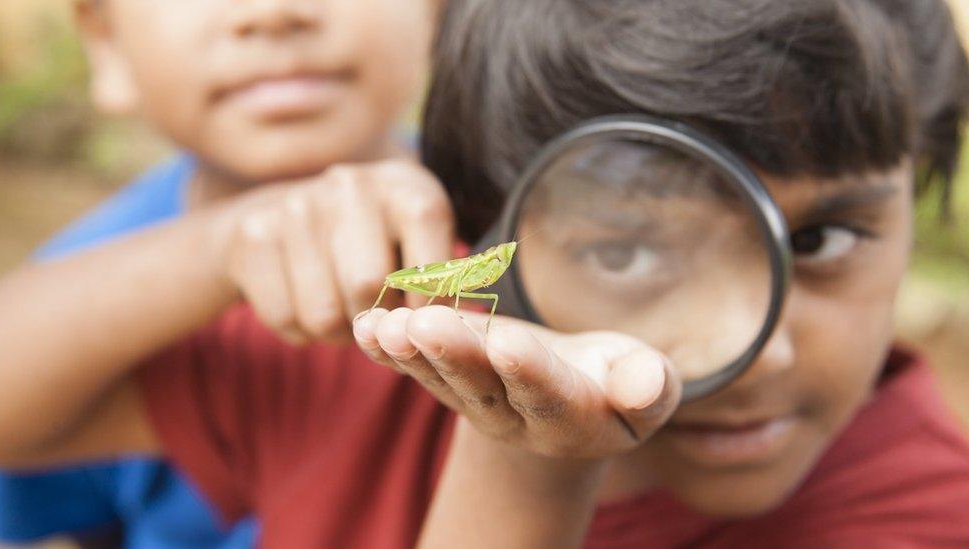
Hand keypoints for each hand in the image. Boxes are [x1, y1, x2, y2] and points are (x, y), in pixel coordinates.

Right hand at [206, 160, 454, 344]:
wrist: (282, 215)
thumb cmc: (373, 244)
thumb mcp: (416, 244)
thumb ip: (442, 280)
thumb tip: (453, 325)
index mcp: (407, 188)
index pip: (430, 267)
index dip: (425, 309)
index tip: (419, 317)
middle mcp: (354, 185)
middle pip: (368, 290)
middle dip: (374, 323)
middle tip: (374, 317)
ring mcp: (298, 205)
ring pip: (325, 315)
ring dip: (337, 333)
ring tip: (342, 310)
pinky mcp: (254, 234)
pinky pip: (285, 319)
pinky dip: (300, 331)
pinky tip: (305, 302)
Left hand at [353, 306, 680, 458]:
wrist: (573, 397)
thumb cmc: (618, 381)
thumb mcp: (648, 385)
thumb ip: (648, 386)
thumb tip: (644, 384)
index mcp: (571, 417)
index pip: (549, 396)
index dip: (530, 371)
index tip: (509, 342)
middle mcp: (516, 418)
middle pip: (482, 388)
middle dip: (454, 356)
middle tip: (425, 326)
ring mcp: (476, 402)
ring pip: (442, 379)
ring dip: (412, 354)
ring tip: (385, 327)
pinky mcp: (450, 381)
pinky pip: (417, 369)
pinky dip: (389, 351)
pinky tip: (365, 328)